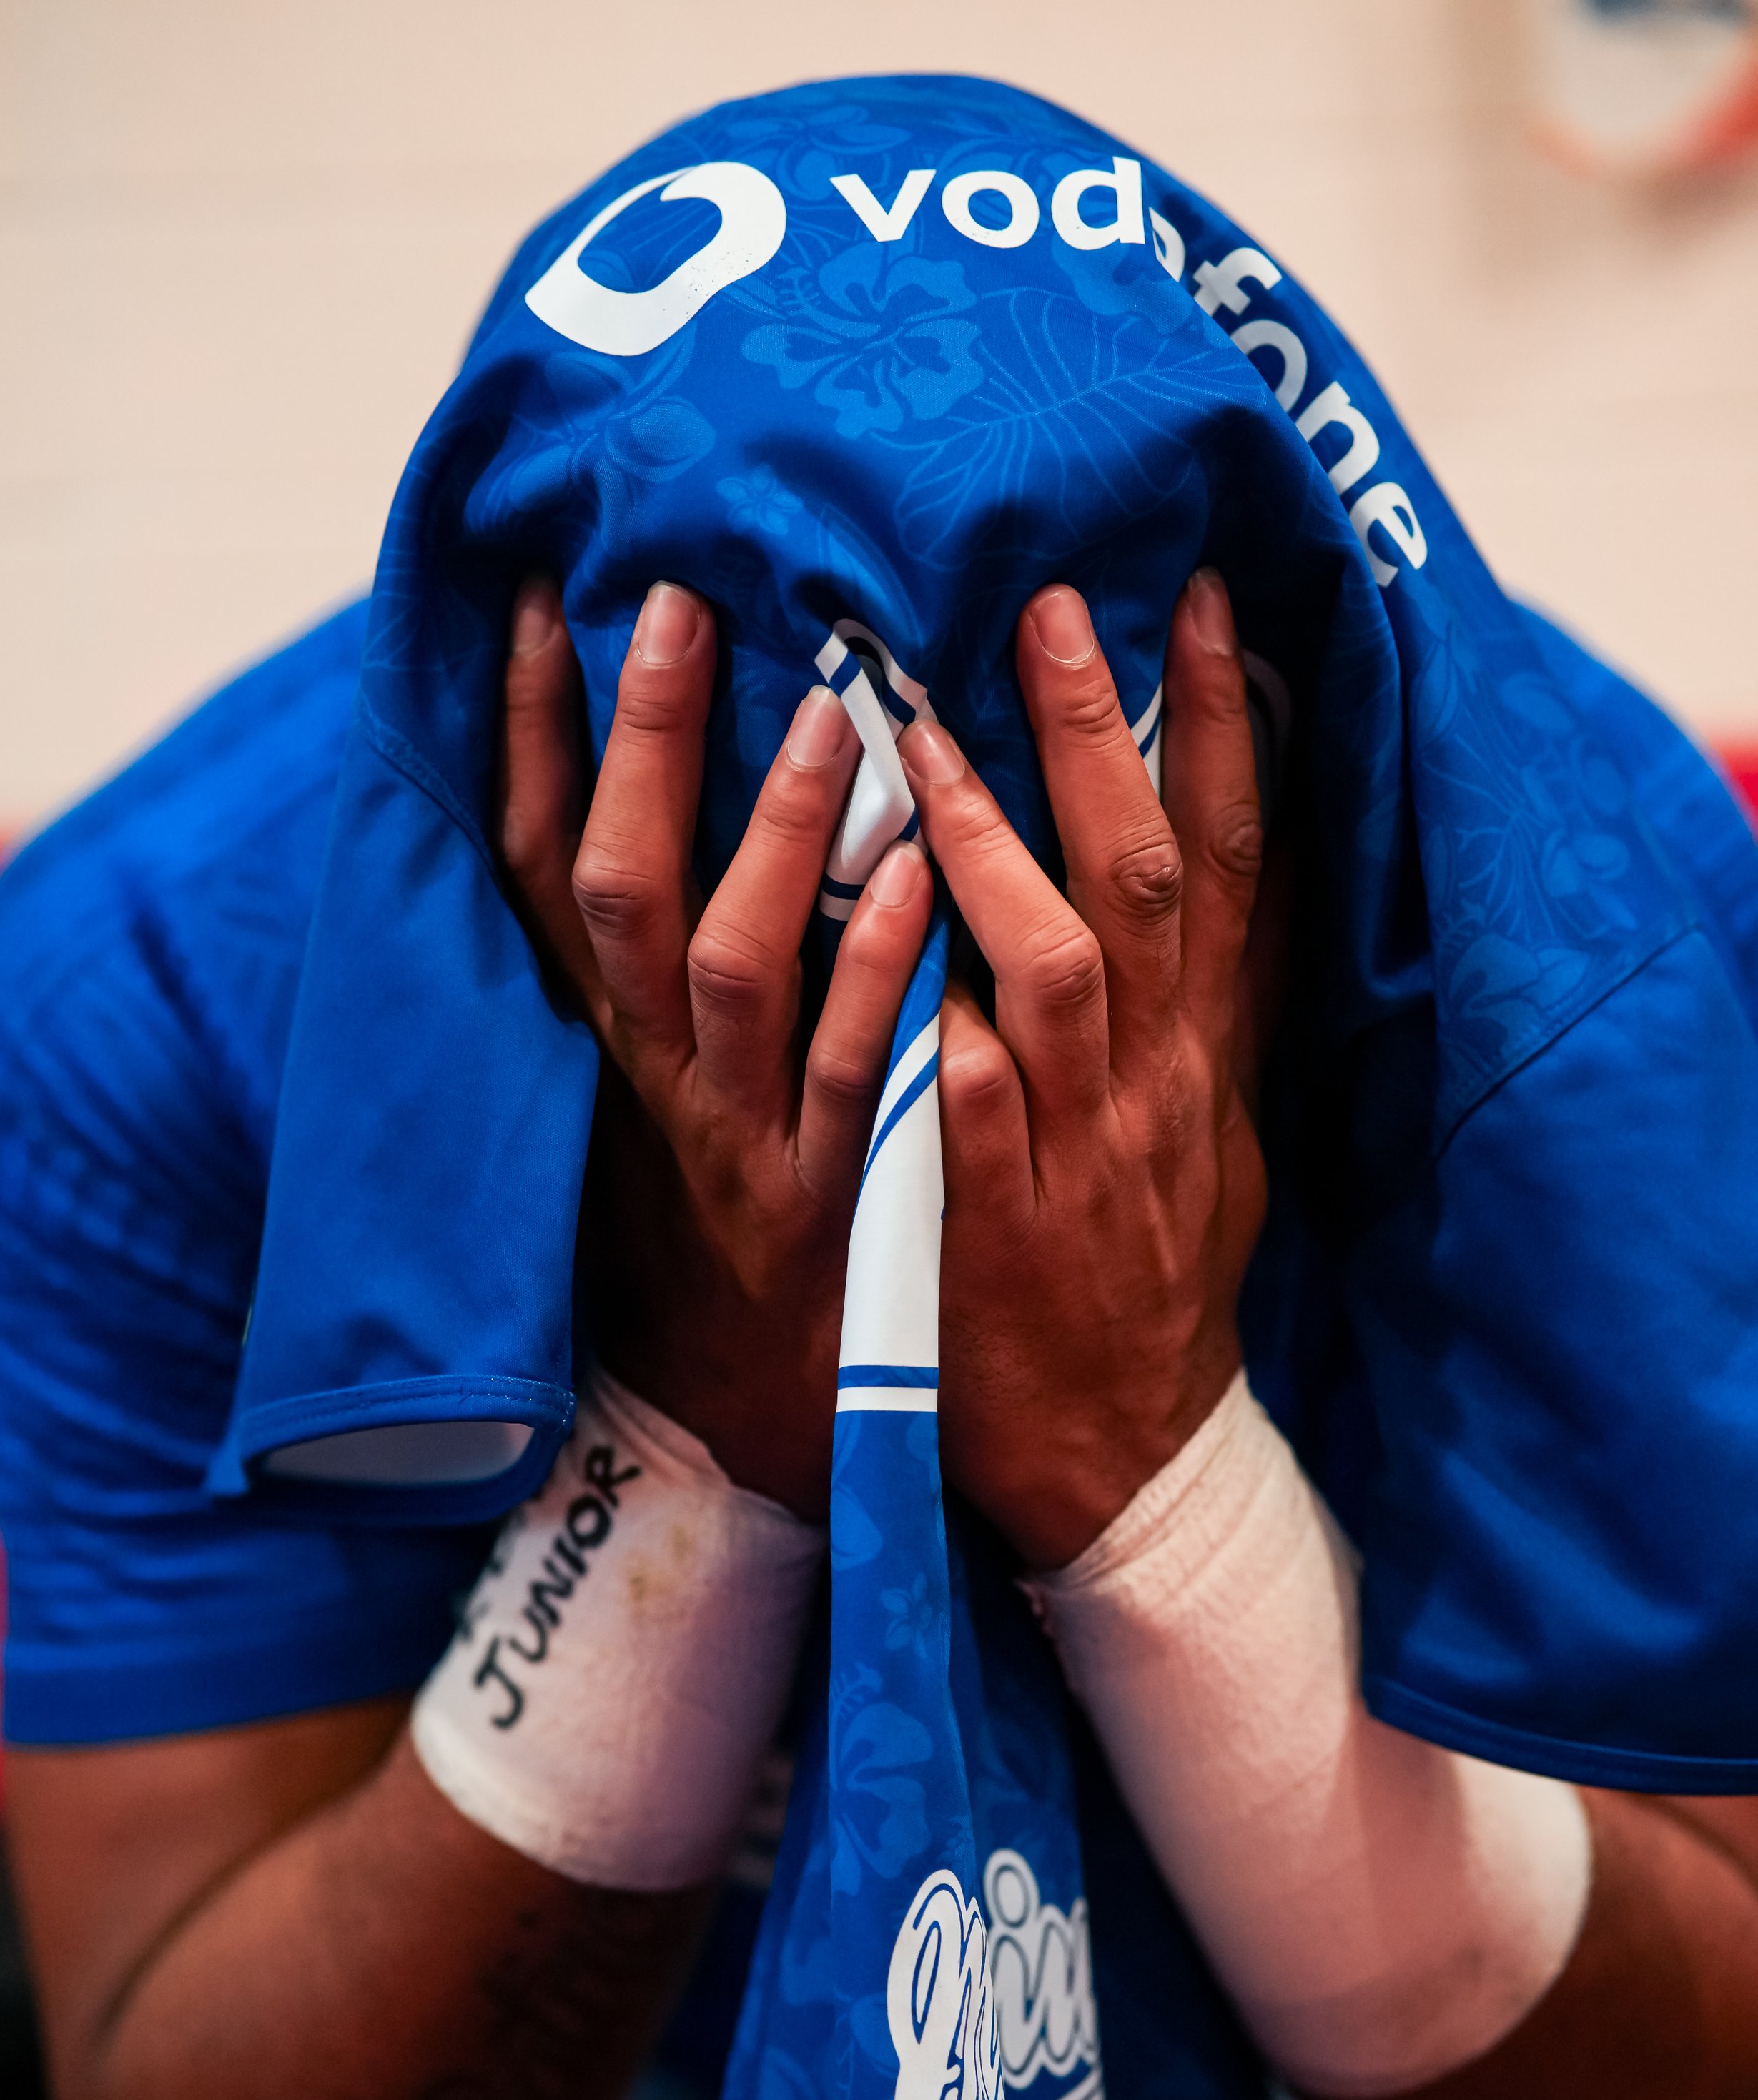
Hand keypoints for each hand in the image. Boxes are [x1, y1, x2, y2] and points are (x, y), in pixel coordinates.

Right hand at [497, 577, 933, 1516]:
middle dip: (637, 748)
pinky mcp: (825, 1193)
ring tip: (836, 710)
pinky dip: (881, 971)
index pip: (536, 859)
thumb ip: (652, 938)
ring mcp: (733, 1131)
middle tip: (679, 600)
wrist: (753, 1404)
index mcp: (601, 1026)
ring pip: (730, 968)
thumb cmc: (710, 1202)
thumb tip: (658, 773)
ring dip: (773, 838)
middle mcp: (649, 1067)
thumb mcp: (652, 1065)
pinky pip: (849, 1071)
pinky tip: (932, 872)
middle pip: (614, 890)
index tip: (547, 592)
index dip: (531, 731)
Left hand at [899, 572, 1267, 1570]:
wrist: (1132, 1449)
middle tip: (1047, 609)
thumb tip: (1237, 862)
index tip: (1191, 600)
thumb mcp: (1214, 1126)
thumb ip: (1216, 998)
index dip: (1223, 726)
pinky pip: (975, 1127)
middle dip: (1104, 743)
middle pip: (1142, 885)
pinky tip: (911, 984)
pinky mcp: (1002, 1231)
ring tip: (921, 743)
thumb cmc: (1154, 1271)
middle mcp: (1151, 1082)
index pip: (1229, 857)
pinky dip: (957, 1054)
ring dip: (995, 860)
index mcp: (1200, 1047)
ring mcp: (1079, 1154)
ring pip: (1055, 981)